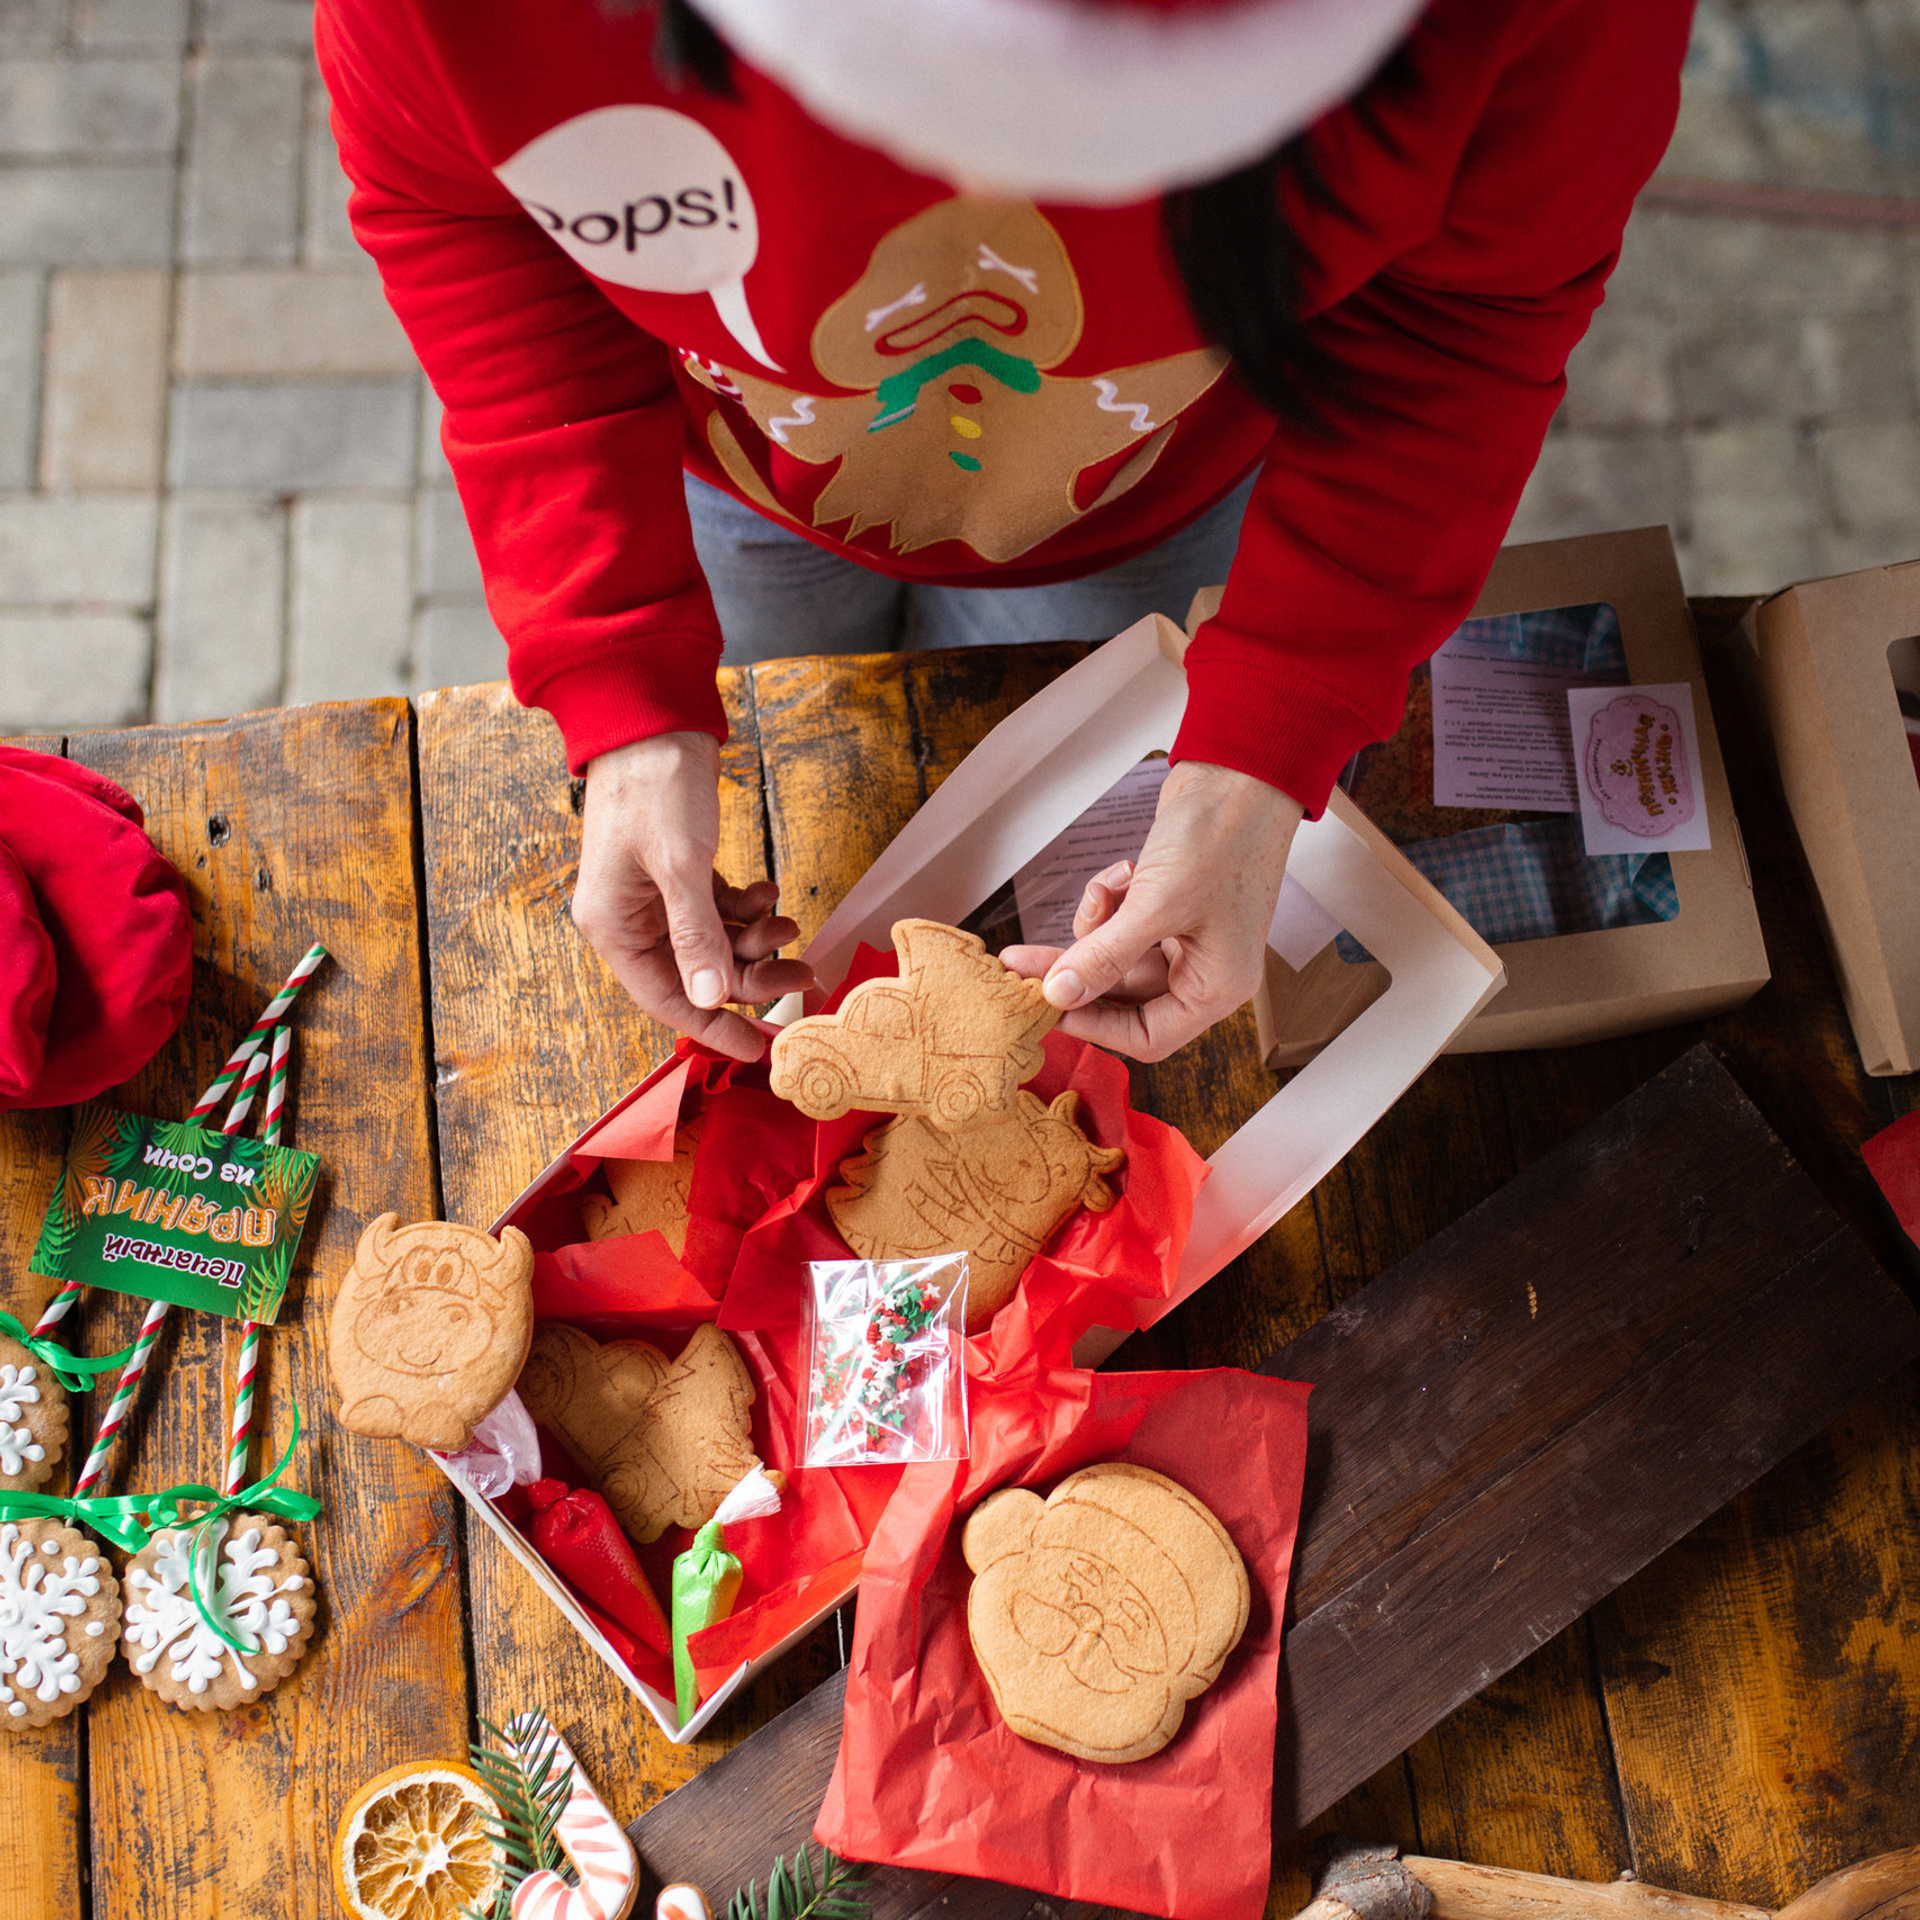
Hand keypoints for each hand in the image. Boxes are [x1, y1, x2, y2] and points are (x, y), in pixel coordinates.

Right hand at [571, 732, 814, 1060]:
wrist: (651, 716)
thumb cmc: (655, 785)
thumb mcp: (681, 864)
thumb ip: (697, 935)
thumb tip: (707, 998)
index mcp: (614, 926)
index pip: (666, 1000)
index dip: (715, 1028)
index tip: (760, 1048)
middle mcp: (630, 918)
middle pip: (697, 975)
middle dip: (752, 978)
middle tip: (802, 976)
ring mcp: (654, 895)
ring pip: (714, 943)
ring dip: (756, 940)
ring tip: (791, 925)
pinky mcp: (678, 872)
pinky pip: (717, 911)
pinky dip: (747, 909)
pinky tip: (768, 893)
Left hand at [1001, 760, 1302, 1060]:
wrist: (1240, 773)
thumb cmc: (1221, 839)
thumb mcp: (1157, 906)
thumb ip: (1105, 956)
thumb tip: (1058, 996)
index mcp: (1217, 987)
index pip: (1148, 1037)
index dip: (1095, 1025)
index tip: (1048, 1004)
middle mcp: (1204, 970)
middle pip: (1122, 995)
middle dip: (1075, 970)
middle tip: (1020, 960)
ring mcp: (1186, 937)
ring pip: (1116, 956)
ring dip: (1095, 927)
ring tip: (1101, 892)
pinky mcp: (1169, 907)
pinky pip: (1123, 924)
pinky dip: (1110, 902)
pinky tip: (1122, 873)